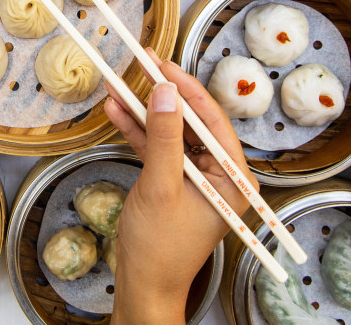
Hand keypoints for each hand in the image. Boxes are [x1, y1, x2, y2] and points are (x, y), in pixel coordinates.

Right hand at [104, 50, 256, 324]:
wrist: (142, 286)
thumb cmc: (160, 249)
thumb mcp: (161, 186)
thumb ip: (164, 137)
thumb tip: (166, 92)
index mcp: (233, 178)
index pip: (213, 121)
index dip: (187, 89)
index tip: (164, 64)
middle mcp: (219, 174)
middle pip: (190, 122)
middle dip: (163, 95)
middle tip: (142, 64)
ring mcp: (195, 177)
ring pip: (170, 132)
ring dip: (144, 110)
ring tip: (120, 82)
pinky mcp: (173, 182)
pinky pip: (157, 149)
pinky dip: (138, 131)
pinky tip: (117, 110)